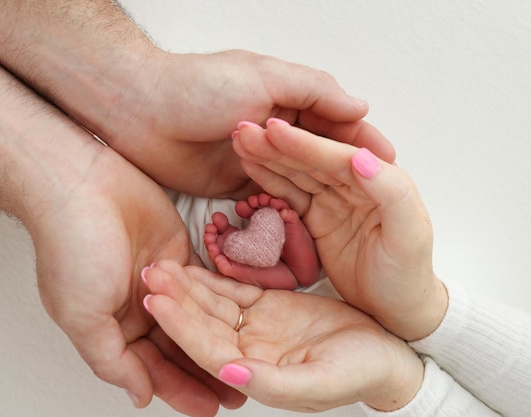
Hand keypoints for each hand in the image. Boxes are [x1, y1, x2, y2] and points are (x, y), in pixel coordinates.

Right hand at [29, 147, 245, 416]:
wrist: (83, 184)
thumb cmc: (72, 246)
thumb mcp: (82, 314)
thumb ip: (110, 359)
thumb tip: (139, 395)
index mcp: (113, 328)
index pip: (151, 368)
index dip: (180, 389)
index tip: (209, 408)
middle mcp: (138, 309)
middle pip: (179, 348)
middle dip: (205, 372)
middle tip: (238, 394)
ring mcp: (161, 282)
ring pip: (196, 320)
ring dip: (219, 341)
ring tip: (249, 362)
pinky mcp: (180, 255)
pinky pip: (205, 286)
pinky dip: (221, 304)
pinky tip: (245, 320)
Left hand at [112, 50, 394, 198]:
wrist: (140, 112)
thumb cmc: (199, 87)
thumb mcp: (264, 77)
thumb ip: (314, 91)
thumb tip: (360, 107)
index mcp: (288, 100)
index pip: (336, 122)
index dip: (363, 141)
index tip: (390, 161)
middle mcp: (278, 131)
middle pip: (323, 155)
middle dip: (350, 173)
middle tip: (379, 200)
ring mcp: (259, 161)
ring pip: (301, 180)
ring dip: (324, 196)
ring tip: (354, 218)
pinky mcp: (237, 185)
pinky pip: (271, 199)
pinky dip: (289, 210)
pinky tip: (312, 225)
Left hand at [142, 260, 422, 411]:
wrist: (385, 354)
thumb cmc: (359, 372)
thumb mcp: (320, 381)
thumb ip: (273, 381)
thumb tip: (229, 373)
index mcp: (254, 374)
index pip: (206, 350)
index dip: (180, 327)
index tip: (156, 302)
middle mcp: (247, 352)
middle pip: (202, 324)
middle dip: (175, 300)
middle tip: (150, 272)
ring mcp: (255, 327)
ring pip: (213, 305)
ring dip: (186, 287)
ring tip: (161, 265)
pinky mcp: (268, 305)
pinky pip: (234, 289)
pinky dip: (212, 278)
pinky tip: (191, 265)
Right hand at [232, 120, 447, 340]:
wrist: (395, 308)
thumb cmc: (407, 274)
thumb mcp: (408, 235)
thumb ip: (391, 192)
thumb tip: (361, 157)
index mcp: (381, 179)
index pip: (337, 157)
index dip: (305, 144)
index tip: (274, 130)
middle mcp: (355, 183)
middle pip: (312, 159)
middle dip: (277, 145)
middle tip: (244, 130)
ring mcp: (334, 199)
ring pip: (297, 172)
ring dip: (269, 157)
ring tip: (240, 141)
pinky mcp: (318, 217)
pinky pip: (290, 194)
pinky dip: (270, 181)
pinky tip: (251, 165)